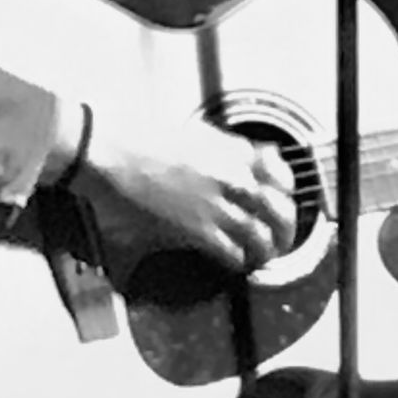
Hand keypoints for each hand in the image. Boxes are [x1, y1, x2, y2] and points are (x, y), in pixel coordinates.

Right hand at [71, 115, 296, 272]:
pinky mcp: (197, 229)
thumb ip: (223, 147)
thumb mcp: (193, 133)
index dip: (286, 189)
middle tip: (284, 236)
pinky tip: (238, 264)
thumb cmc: (141, 137)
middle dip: (285, 226)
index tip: (284, 197)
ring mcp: (216, 204)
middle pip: (277, 208)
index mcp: (231, 149)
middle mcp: (231, 176)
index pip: (278, 171)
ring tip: (266, 256)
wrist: (111, 152)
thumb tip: (242, 157)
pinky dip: (240, 261)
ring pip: (260, 234)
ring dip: (267, 249)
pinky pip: (233, 252)